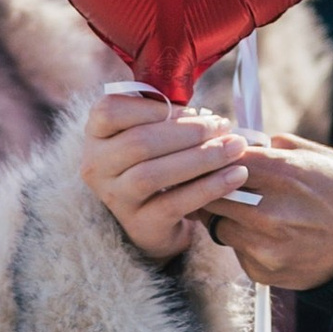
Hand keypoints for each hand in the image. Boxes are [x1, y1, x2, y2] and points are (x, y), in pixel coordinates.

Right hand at [82, 92, 255, 261]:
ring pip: (153, 174)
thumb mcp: (151, 133)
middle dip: (188, 132)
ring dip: (200, 157)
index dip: (153, 107)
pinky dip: (209, 187)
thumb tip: (211, 116)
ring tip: (235, 147)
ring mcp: (115, 197)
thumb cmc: (157, 161)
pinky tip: (235, 175)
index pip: (110, 110)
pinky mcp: (139, 224)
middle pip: (138, 142)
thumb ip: (168, 115)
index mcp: (96, 134)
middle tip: (223, 127)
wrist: (154, 219)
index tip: (193, 110)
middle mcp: (96, 166)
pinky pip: (174, 204)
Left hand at [208, 133, 332, 291]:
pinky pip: (238, 252)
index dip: (216, 158)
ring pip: (220, 225)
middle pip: (212, 194)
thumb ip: (271, 149)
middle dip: (214, 188)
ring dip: (228, 216)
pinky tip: (271, 236)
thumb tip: (236, 144)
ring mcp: (266, 246)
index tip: (214, 159)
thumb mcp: (314, 155)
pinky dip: (247, 243)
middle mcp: (270, 211)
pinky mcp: (266, 272)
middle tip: (221, 185)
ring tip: (253, 211)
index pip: (222, 160)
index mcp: (282, 172)